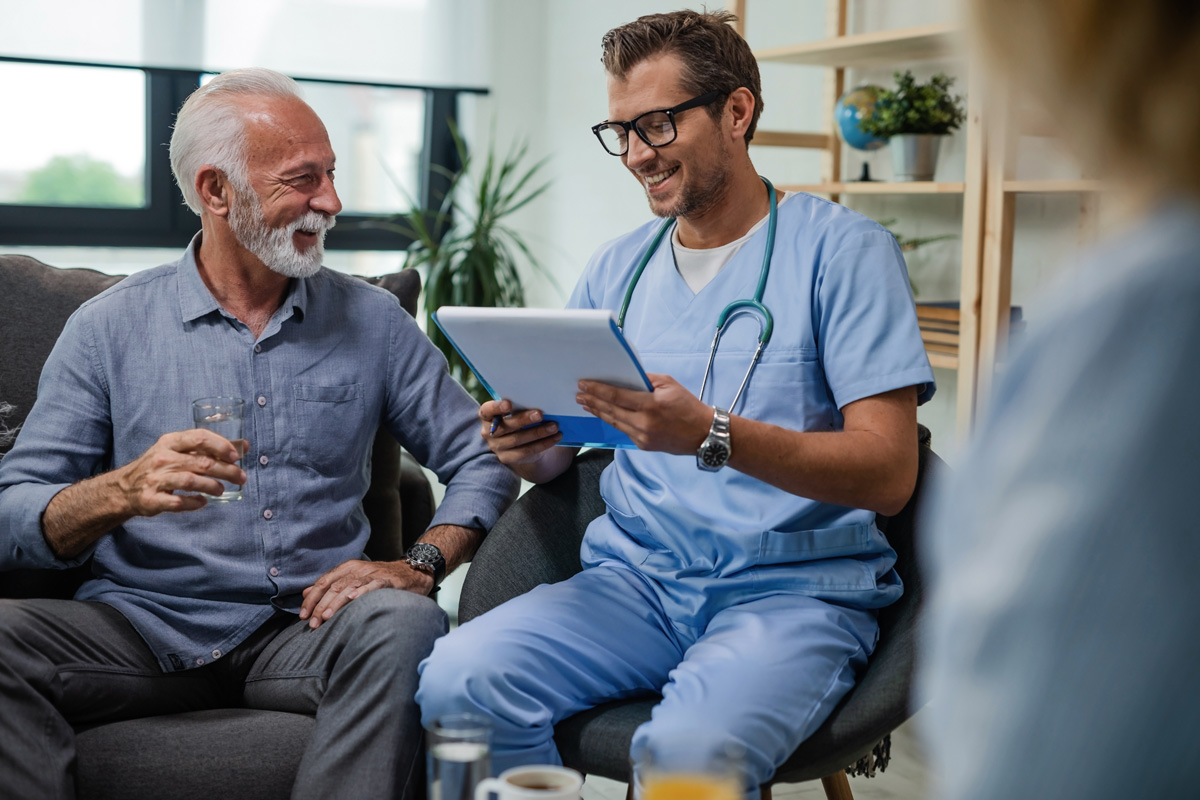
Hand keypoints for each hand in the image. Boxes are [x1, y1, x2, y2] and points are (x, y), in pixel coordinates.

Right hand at [117, 429, 246, 516]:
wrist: (124, 488)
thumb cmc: (159, 467)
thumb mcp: (176, 450)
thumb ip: (206, 449)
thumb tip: (243, 446)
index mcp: (170, 442)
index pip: (199, 437)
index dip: (221, 446)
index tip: (236, 456)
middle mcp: (162, 458)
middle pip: (201, 462)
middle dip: (227, 470)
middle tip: (241, 477)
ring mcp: (156, 479)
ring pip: (191, 481)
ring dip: (212, 486)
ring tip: (221, 490)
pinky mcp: (152, 499)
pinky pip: (178, 503)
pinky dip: (195, 503)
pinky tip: (203, 502)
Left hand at [300, 559, 432, 628]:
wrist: (412, 572)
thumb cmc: (381, 579)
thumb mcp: (353, 579)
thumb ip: (330, 585)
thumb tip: (306, 592)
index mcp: (348, 568)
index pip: (324, 582)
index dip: (312, 599)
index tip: (303, 615)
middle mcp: (358, 569)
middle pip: (334, 586)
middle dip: (321, 606)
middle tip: (313, 623)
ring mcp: (372, 574)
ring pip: (349, 587)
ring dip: (336, 603)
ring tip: (326, 617)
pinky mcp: (387, 580)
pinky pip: (372, 586)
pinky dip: (361, 592)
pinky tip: (352, 600)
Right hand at [479, 399, 561, 466]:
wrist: (519, 440)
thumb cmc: (518, 417)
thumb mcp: (516, 410)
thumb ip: (521, 406)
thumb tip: (540, 400)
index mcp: (487, 416)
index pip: (486, 411)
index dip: (496, 407)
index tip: (509, 404)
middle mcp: (488, 433)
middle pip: (505, 427)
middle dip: (524, 420)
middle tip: (540, 414)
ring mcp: (497, 447)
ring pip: (518, 440)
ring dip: (538, 432)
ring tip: (554, 426)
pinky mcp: (507, 458)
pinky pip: (526, 451)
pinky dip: (543, 444)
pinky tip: (555, 437)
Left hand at [577, 373, 712, 453]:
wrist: (704, 434)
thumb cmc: (688, 405)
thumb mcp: (669, 384)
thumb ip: (646, 379)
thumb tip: (625, 376)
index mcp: (650, 405)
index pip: (616, 395)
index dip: (597, 390)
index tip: (583, 384)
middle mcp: (644, 423)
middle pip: (611, 410)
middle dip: (593, 401)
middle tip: (579, 395)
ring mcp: (642, 437)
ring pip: (614, 422)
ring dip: (599, 412)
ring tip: (586, 404)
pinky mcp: (644, 446)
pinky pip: (624, 431)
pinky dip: (614, 421)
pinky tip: (605, 415)